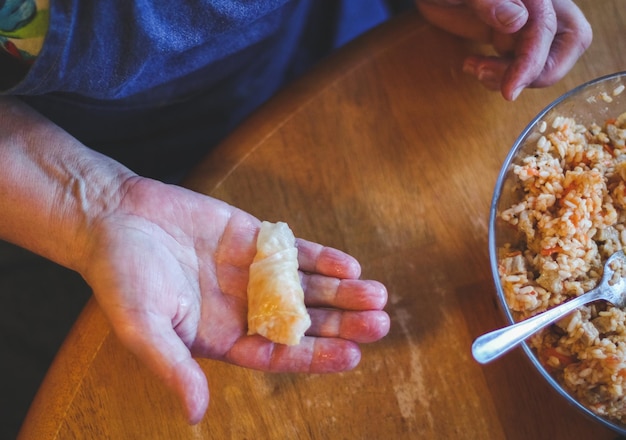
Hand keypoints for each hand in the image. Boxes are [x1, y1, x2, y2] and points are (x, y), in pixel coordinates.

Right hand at [79, 177, 389, 423]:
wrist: (111, 218)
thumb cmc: (120, 277)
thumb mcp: (143, 329)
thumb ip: (174, 368)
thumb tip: (195, 415)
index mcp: (222, 336)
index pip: (279, 354)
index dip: (316, 357)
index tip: (353, 357)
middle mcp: (244, 307)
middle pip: (303, 321)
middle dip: (341, 323)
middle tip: (380, 323)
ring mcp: (251, 271)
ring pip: (305, 285)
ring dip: (340, 290)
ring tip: (376, 293)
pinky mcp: (252, 237)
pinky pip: (293, 250)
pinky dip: (320, 256)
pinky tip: (348, 264)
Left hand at [416, 0, 591, 99]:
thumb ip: (489, 0)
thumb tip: (518, 21)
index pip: (548, 29)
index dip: (532, 63)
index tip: (511, 89)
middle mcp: (535, 6)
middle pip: (567, 44)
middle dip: (536, 73)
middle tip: (502, 86)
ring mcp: (523, 22)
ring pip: (544, 57)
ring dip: (514, 76)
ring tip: (476, 70)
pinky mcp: (507, 35)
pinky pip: (520, 61)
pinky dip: (501, 74)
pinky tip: (473, 66)